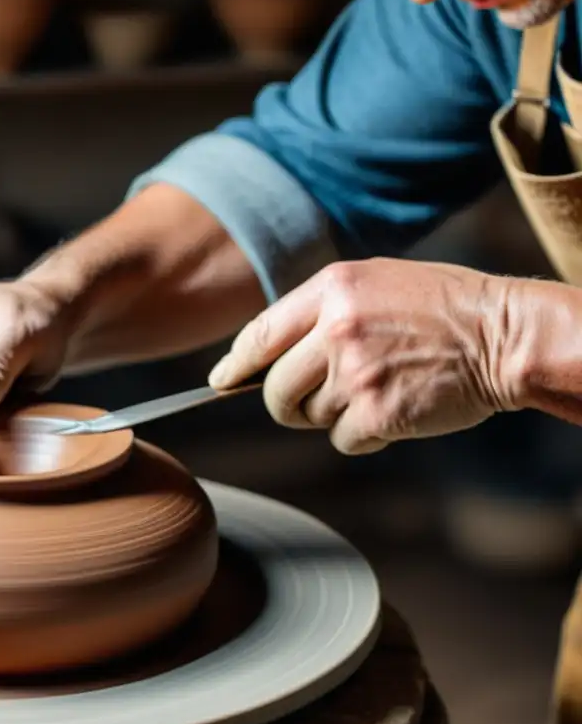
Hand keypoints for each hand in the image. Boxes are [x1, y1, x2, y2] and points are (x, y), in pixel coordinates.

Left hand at [207, 258, 517, 454]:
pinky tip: (393, 411)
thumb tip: (265, 354)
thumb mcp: (373, 283)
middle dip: (286, 404)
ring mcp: (355, 372)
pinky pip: (342, 440)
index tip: (220, 382)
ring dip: (334, 415)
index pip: (259, 334)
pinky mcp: (377, 412)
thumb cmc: (440, 308)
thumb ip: (319, 312)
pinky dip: (362, 436)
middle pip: (275, 389)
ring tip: (377, 390)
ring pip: (310, 417)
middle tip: (313, 402)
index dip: (234, 365)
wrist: (504, 335)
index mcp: (331, 290)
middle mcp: (335, 329)